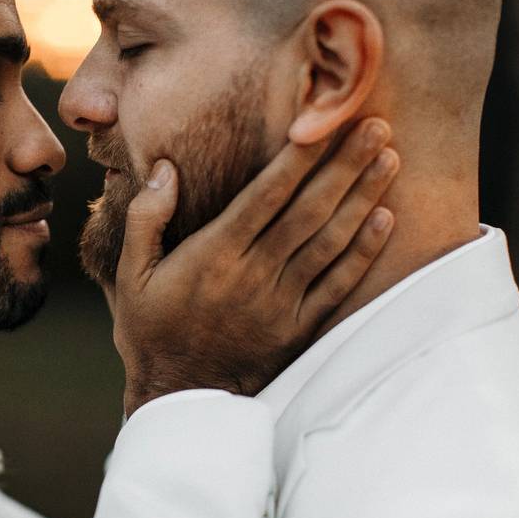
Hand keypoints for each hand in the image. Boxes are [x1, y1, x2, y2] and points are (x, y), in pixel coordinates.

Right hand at [115, 119, 398, 414]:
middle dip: (345, 165)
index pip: (266, 194)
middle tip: (377, 126)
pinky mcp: (298, 328)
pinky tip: (384, 220)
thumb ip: (146, 218)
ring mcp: (280, 303)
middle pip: (309, 211)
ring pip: (330, 242)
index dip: (300, 156)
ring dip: (363, 198)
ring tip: (389, 159)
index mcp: (214, 255)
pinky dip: (364, 252)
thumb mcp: (129, 275)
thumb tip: (166, 168)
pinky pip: (338, 285)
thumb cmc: (151, 331)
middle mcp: (253, 275)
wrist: (179, 398)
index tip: (325, 120)